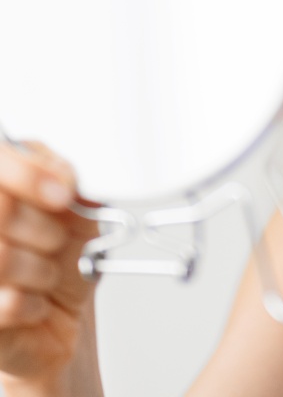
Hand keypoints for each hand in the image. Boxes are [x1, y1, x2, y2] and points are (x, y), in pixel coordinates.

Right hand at [0, 141, 97, 384]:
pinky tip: (36, 303)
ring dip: (42, 270)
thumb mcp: (82, 218)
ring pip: (3, 256)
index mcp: (6, 187)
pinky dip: (34, 304)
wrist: (59, 318)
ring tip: (48, 274)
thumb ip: (75, 192)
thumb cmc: (65, 263)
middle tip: (58, 242)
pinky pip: (7, 302)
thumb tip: (66, 182)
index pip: (0, 156)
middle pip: (4, 208)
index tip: (64, 195)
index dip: (30, 175)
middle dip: (46, 229)